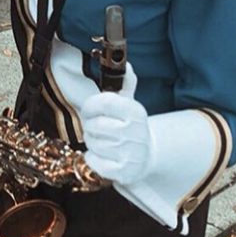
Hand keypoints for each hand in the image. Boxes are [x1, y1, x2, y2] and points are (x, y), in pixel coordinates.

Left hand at [80, 65, 152, 185]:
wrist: (147, 155)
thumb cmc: (130, 125)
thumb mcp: (129, 103)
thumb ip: (125, 82)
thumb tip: (126, 64)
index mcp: (135, 111)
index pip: (104, 102)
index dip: (90, 105)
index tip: (89, 109)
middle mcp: (135, 132)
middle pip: (94, 125)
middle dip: (90, 126)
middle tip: (96, 128)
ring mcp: (131, 154)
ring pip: (92, 144)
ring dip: (92, 143)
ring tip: (102, 141)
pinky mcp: (124, 172)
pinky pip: (94, 162)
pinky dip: (93, 158)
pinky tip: (102, 155)